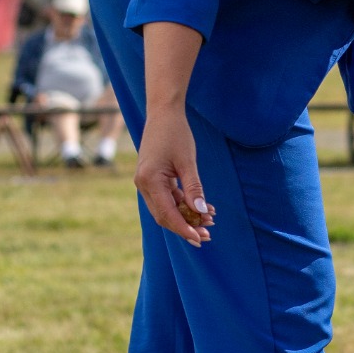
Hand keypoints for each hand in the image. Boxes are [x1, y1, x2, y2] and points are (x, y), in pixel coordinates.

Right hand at [135, 105, 212, 244]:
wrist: (163, 113)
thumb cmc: (176, 133)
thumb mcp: (188, 162)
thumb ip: (194, 188)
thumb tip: (201, 212)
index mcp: (149, 180)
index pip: (166, 213)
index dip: (183, 228)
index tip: (199, 239)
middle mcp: (143, 184)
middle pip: (164, 215)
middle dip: (186, 226)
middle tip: (208, 235)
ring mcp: (146, 182)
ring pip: (166, 208)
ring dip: (186, 216)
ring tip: (209, 221)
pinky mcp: (153, 179)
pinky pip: (167, 198)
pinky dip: (184, 204)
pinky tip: (202, 208)